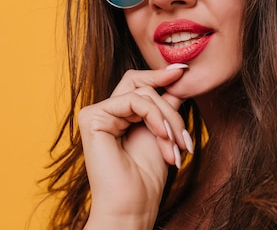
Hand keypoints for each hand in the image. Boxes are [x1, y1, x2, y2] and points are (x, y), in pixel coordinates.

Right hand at [78, 65, 191, 229]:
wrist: (133, 206)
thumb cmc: (146, 177)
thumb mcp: (162, 132)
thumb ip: (165, 105)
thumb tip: (178, 77)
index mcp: (118, 115)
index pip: (138, 85)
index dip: (159, 75)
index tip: (183, 70)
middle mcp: (104, 112)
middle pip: (142, 86)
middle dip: (169, 107)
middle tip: (184, 136)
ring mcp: (96, 113)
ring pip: (142, 93)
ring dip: (167, 119)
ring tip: (176, 146)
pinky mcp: (92, 117)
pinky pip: (133, 101)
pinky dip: (155, 117)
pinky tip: (163, 136)